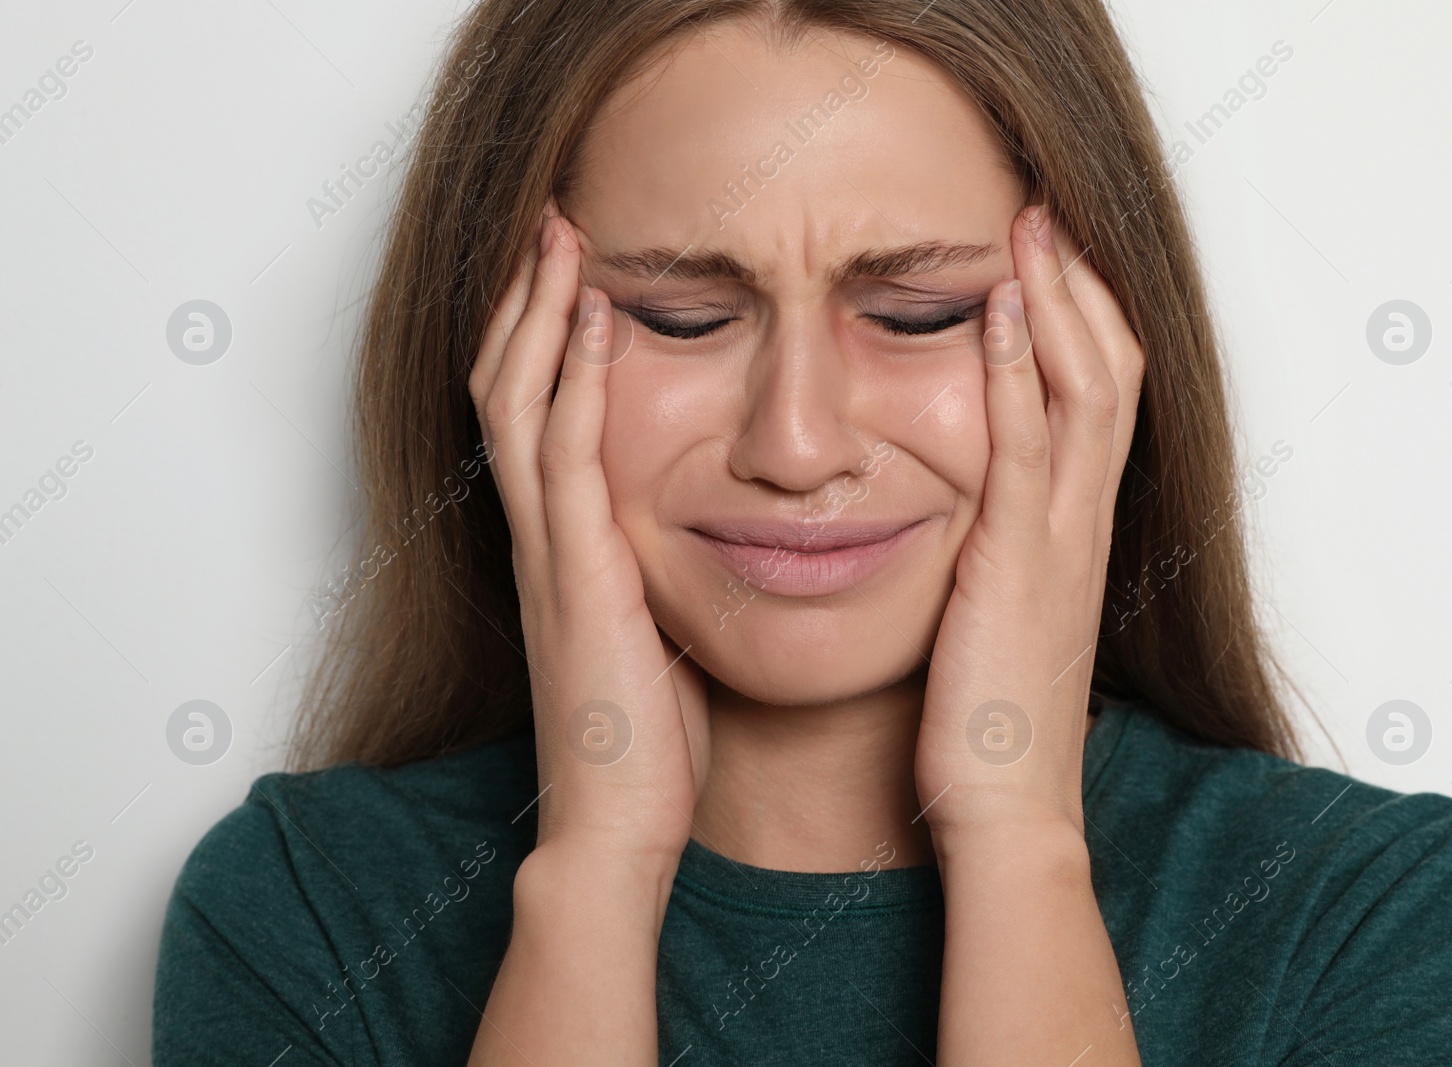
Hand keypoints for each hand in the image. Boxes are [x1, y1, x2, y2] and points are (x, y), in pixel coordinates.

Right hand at [468, 201, 709, 862]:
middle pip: (508, 384)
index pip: (538, 415)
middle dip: (528, 296)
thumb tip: (712, 537)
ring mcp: (551, 552)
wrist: (619, 829)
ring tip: (561, 232)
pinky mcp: (578, 575)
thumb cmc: (649, 743)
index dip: (546, 336)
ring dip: (538, 309)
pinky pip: (566, 453)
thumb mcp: (658, 635)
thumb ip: (663, 575)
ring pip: (520, 400)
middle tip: (554, 218)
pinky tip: (593, 315)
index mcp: (566, 546)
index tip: (578, 266)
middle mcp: (544, 537)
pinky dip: (572, 377)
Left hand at [914, 203, 1144, 841]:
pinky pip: (1029, 443)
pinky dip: (1018, 368)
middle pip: (1110, 371)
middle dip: (1079, 285)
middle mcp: (1082, 524)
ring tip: (1028, 226)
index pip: (1097, 401)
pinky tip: (997, 309)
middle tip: (1045, 212)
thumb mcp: (997, 620)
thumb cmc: (991, 725)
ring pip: (1086, 388)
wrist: (1005, 810)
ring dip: (1056, 299)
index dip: (1079, 323)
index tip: (1045, 261)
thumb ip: (995, 560)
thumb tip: (968, 527)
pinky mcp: (1021, 561)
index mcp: (1073, 535)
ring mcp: (1060, 538)